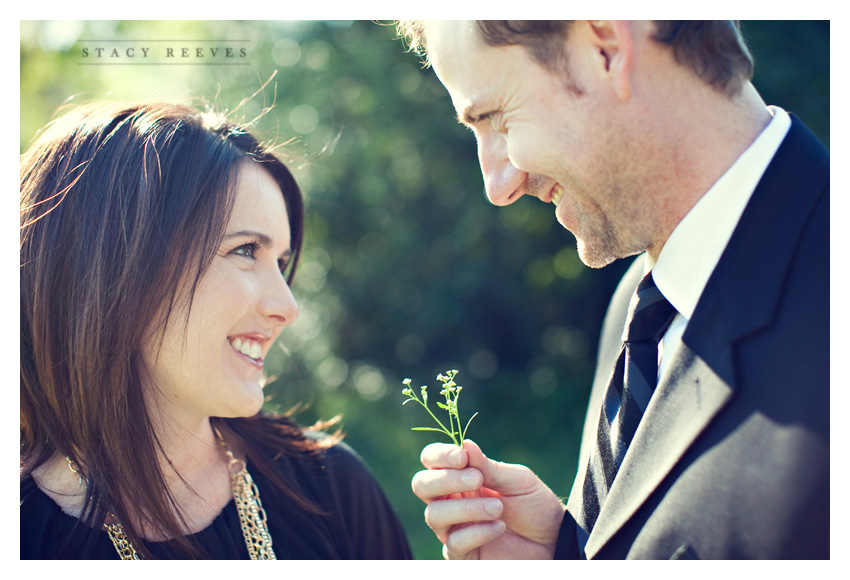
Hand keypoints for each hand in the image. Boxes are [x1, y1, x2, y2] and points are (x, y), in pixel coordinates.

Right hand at [411, 440, 565, 559]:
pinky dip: (477, 532)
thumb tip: (465, 443)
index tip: (462, 457)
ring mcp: (453, 529)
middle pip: (421, 485)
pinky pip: (454, 543)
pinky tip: (500, 526)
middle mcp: (450, 501)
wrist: (553, 541)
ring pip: (434, 515)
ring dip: (466, 507)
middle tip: (476, 479)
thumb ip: (489, 467)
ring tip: (498, 507)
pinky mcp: (462, 555)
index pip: (431, 460)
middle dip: (446, 479)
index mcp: (460, 477)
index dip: (439, 455)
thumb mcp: (516, 480)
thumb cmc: (534, 506)